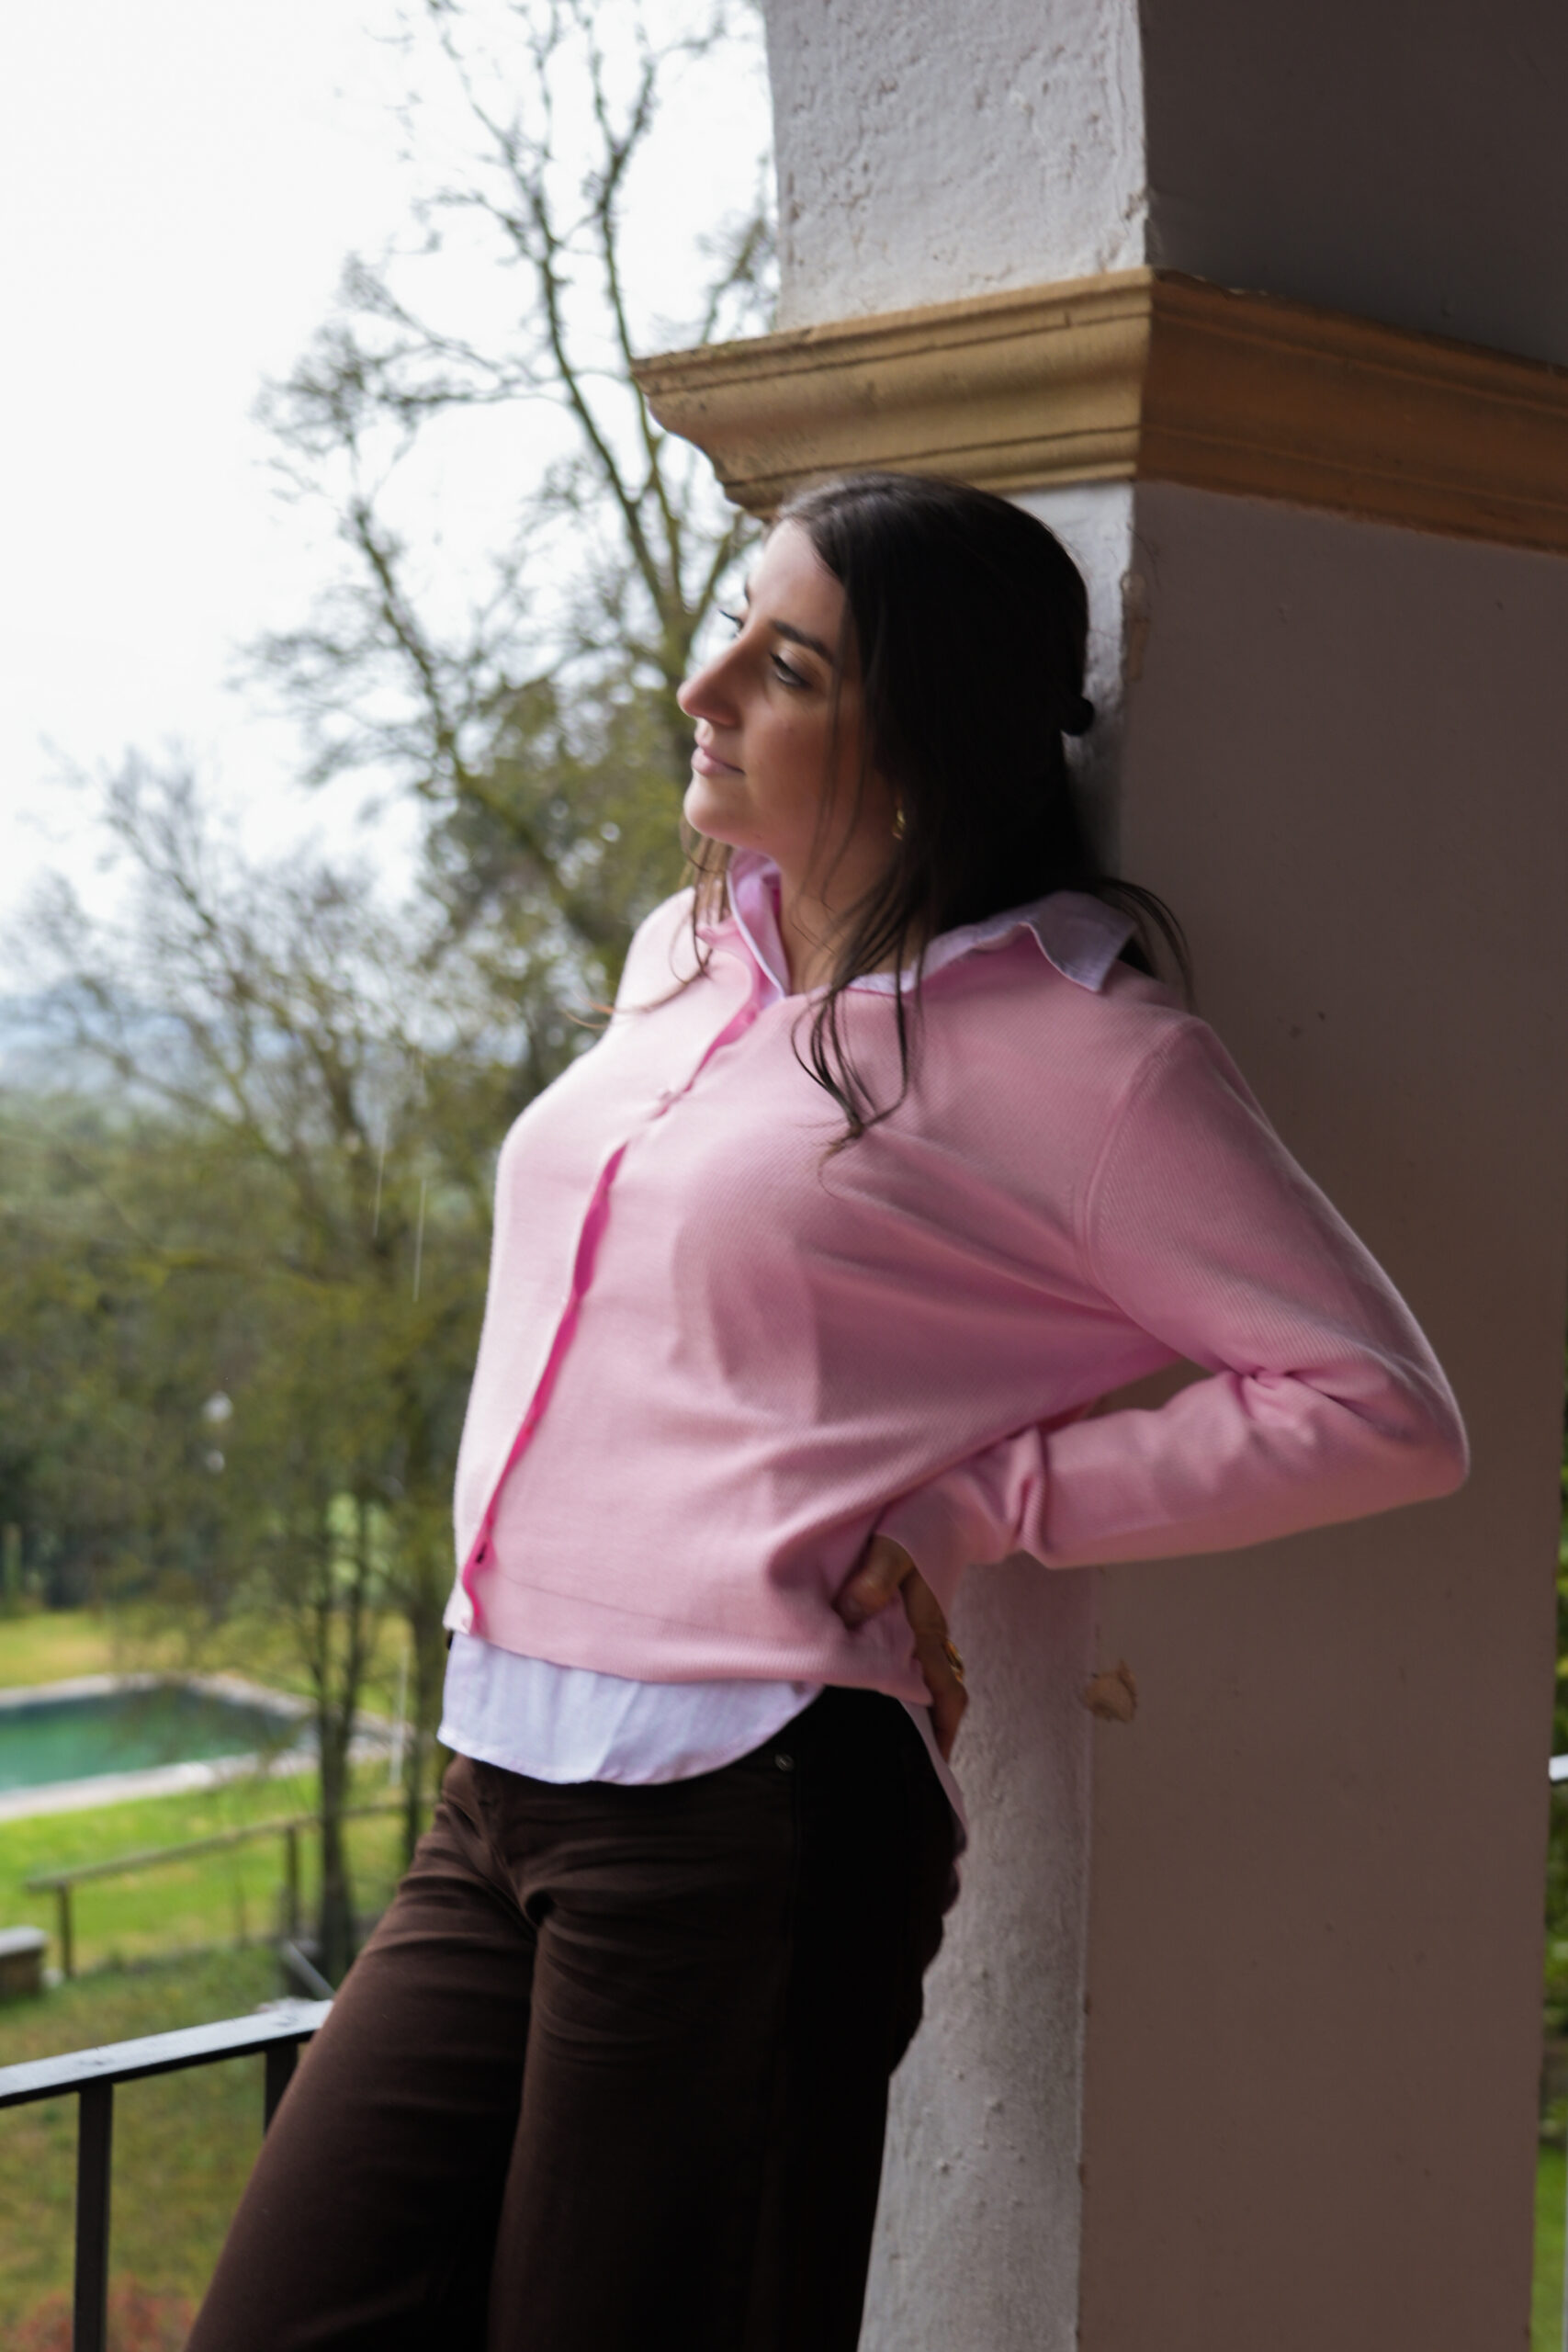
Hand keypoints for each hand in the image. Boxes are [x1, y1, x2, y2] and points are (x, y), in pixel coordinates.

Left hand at [834, 1534, 967, 1760]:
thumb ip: (874, 1580)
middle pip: (935, 1697)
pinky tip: (872, 1683)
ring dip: (911, 1709)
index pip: (946, 1693)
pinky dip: (899, 1680)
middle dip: (924, 1734)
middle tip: (903, 1768)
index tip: (932, 1766)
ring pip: (921, 1679)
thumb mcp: (894, 1548)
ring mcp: (924, 1626)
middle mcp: (930, 1635)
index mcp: (928, 1629)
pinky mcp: (914, 1613)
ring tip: (885, 1738)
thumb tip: (849, 1617)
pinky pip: (910, 1658)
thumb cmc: (921, 1523)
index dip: (942, 1733)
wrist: (949, 1499)